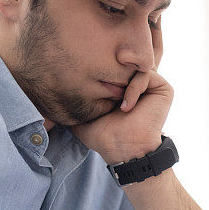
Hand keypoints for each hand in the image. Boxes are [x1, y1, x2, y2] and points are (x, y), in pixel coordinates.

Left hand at [72, 23, 171, 163]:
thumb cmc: (103, 135)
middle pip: (125, 59)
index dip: (100, 63)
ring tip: (114, 99)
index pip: (112, 63)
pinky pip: (145, 75)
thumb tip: (45, 85)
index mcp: (122, 83)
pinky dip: (133, 89)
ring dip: (121, 81)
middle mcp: (137, 81)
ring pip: (135, 65)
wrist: (122, 149)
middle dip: (111, 64)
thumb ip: (73, 95)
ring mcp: (151, 83)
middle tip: (99, 73)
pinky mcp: (163, 88)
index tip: (86, 65)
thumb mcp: (82, 110)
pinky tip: (125, 108)